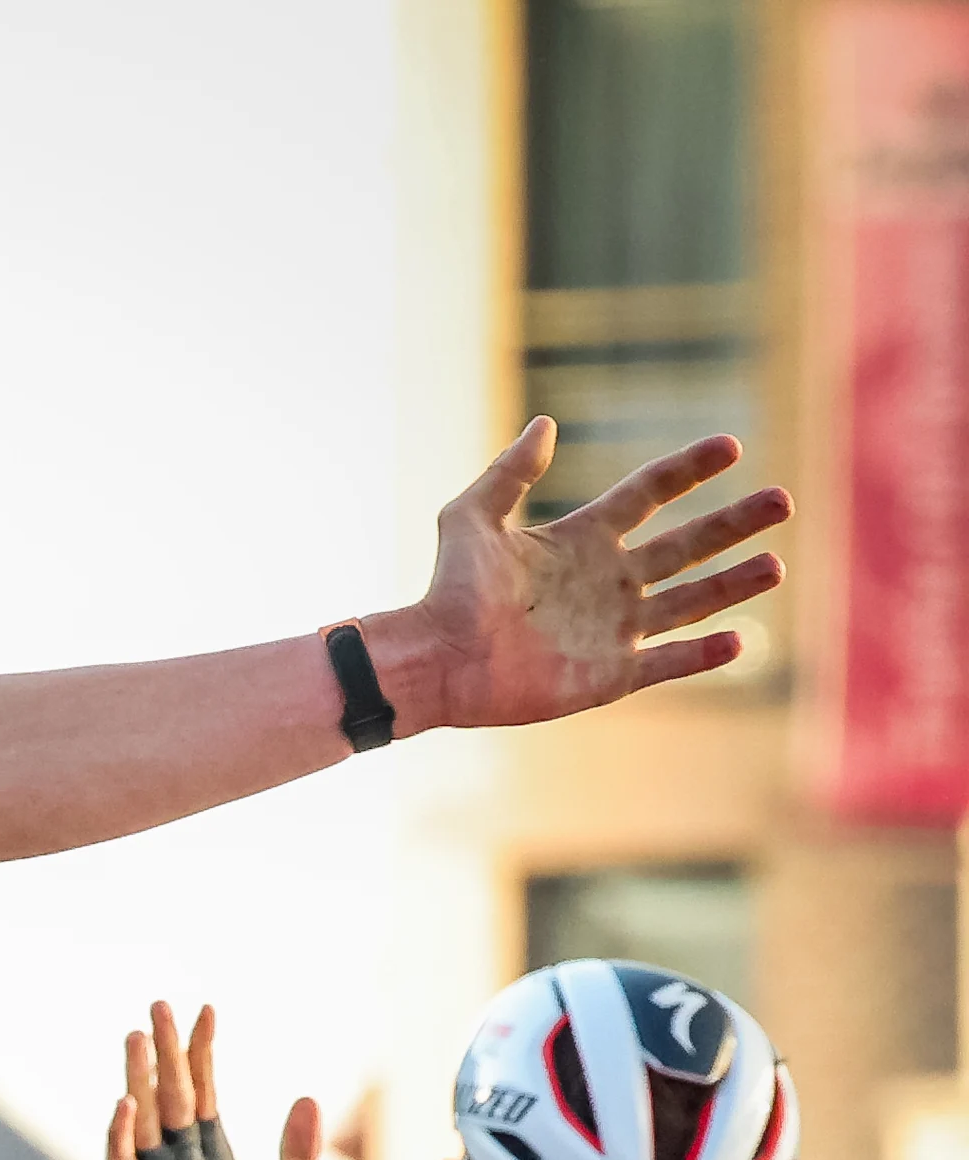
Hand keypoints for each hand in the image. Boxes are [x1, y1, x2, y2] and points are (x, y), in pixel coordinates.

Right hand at [107, 1002, 319, 1159]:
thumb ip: (298, 1153)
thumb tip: (307, 1096)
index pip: (205, 1094)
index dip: (203, 1055)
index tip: (205, 1012)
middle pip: (170, 1098)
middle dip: (164, 1054)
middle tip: (158, 1007)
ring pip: (144, 1124)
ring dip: (138, 1082)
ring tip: (136, 1038)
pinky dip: (122, 1140)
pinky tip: (125, 1106)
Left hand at [386, 421, 788, 732]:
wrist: (435, 660)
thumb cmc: (446, 588)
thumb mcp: (471, 517)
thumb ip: (510, 473)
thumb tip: (545, 423)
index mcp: (581, 539)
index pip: (648, 494)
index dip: (689, 469)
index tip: (731, 446)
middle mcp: (606, 581)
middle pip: (687, 546)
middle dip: (735, 524)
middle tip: (784, 500)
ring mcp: (612, 629)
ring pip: (689, 603)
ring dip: (733, 585)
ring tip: (777, 566)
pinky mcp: (609, 675)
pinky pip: (667, 662)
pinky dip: (702, 654)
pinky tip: (740, 638)